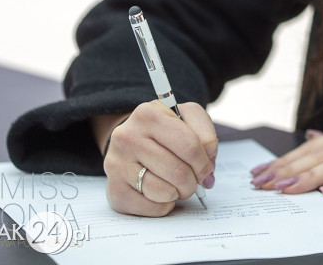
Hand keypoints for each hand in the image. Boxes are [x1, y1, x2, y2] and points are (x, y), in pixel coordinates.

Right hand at [96, 100, 217, 215]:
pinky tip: (162, 193)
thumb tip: (208, 164)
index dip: (204, 162)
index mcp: (148, 114)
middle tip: (196, 181)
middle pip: (178, 171)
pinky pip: (150, 207)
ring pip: (163, 191)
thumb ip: (205, 133)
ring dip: (179, 193)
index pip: (189, 145)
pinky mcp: (114, 189)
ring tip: (179, 185)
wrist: (132, 141)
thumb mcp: (187, 117)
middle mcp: (127, 137)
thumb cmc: (166, 130)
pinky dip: (164, 205)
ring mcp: (117, 164)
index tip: (208, 169)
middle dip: (194, 181)